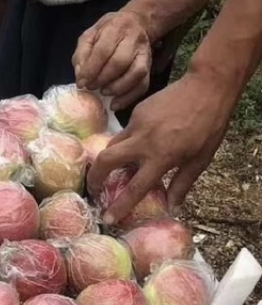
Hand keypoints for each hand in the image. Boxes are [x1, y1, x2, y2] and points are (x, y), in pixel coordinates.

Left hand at [74, 11, 152, 110]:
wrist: (136, 23)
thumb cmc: (108, 32)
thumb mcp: (89, 36)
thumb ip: (82, 54)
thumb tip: (80, 75)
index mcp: (115, 29)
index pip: (103, 51)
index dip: (91, 70)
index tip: (81, 84)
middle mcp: (133, 39)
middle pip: (120, 62)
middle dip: (103, 79)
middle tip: (92, 88)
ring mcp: (144, 53)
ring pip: (136, 73)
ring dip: (117, 88)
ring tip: (104, 93)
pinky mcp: (149, 66)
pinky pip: (143, 84)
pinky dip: (128, 98)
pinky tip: (115, 104)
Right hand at [87, 69, 234, 223]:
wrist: (208, 85)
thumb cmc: (209, 126)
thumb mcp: (200, 160)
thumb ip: (182, 185)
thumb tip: (171, 207)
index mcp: (161, 157)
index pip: (134, 188)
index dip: (119, 207)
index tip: (107, 219)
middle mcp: (143, 141)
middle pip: (105, 161)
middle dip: (94, 178)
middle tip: (94, 188)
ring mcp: (137, 124)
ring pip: (112, 145)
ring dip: (109, 160)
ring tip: (114, 168)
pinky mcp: (137, 111)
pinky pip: (126, 131)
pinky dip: (127, 141)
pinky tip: (140, 142)